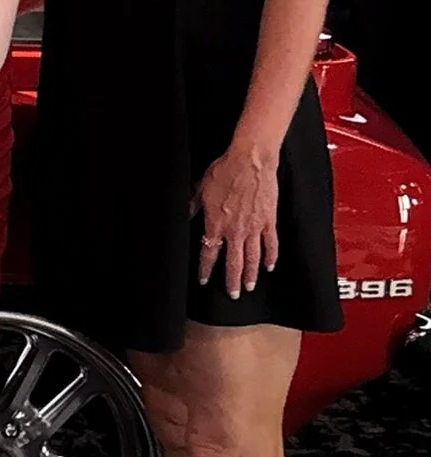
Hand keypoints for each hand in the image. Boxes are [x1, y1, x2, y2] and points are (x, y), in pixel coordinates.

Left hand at [193, 145, 279, 297]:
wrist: (250, 162)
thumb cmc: (224, 171)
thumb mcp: (201, 188)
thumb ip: (193, 206)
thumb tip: (185, 216)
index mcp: (216, 223)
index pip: (209, 252)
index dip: (206, 268)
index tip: (204, 280)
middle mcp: (235, 230)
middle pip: (233, 262)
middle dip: (231, 280)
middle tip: (232, 294)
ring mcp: (254, 227)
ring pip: (252, 258)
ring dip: (250, 274)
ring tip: (248, 287)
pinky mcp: (269, 221)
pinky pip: (271, 244)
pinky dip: (271, 257)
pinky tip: (269, 267)